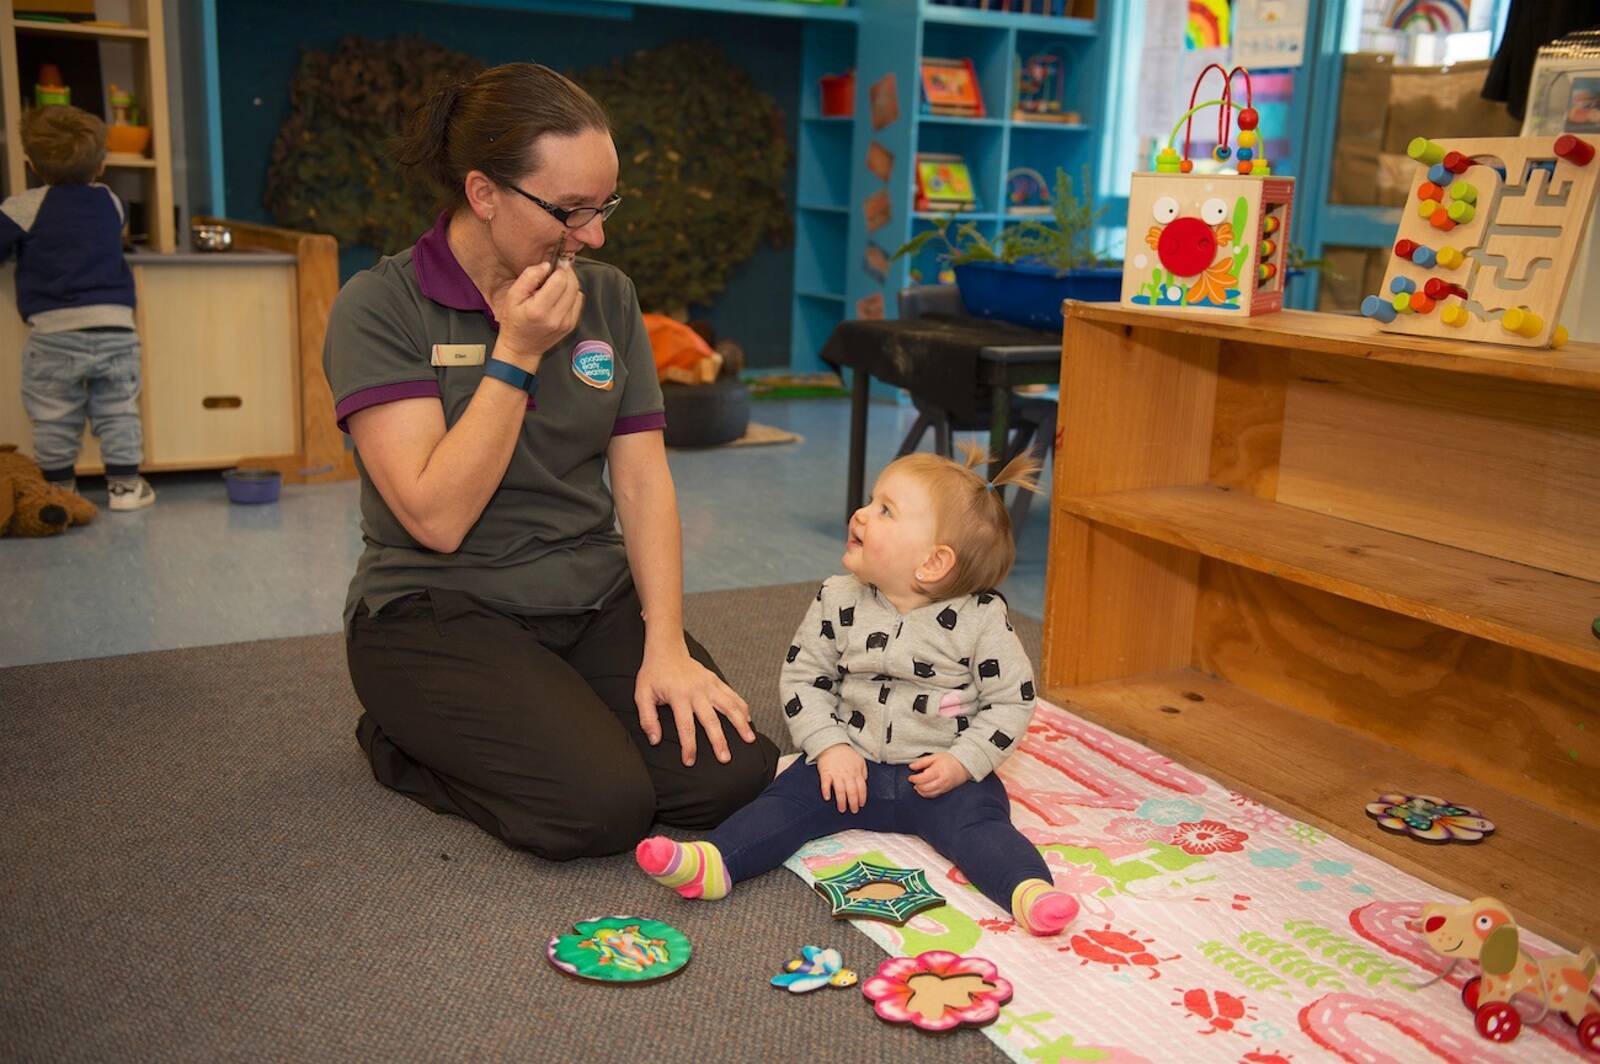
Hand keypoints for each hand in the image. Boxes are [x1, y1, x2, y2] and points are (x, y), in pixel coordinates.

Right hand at [489, 260, 583, 371]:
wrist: (521, 348)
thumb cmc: (514, 322)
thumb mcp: (512, 296)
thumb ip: (529, 278)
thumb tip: (546, 265)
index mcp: (539, 309)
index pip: (560, 280)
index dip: (558, 268)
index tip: (552, 265)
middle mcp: (556, 317)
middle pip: (572, 285)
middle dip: (566, 273)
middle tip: (555, 271)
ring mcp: (566, 323)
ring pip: (577, 292)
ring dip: (569, 283)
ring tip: (555, 284)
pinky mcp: (571, 325)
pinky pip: (578, 301)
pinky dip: (571, 294)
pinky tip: (559, 295)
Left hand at [634, 645, 753, 766]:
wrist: (667, 649)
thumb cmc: (653, 673)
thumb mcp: (642, 695)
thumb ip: (647, 718)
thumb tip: (655, 740)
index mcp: (678, 696)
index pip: (685, 727)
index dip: (688, 746)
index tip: (690, 761)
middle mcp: (697, 691)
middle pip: (711, 720)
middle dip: (719, 741)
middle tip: (725, 758)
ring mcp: (709, 685)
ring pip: (729, 706)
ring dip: (740, 724)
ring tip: (749, 739)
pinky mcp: (716, 680)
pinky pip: (732, 695)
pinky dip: (742, 707)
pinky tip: (748, 719)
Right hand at [817, 744, 867, 812]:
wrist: (832, 744)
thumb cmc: (846, 754)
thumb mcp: (859, 761)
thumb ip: (863, 772)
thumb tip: (864, 782)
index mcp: (856, 772)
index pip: (861, 788)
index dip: (862, 798)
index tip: (861, 805)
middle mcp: (847, 774)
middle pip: (852, 791)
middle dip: (853, 803)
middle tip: (853, 810)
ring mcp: (836, 774)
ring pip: (840, 790)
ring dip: (841, 801)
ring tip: (842, 809)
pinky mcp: (825, 772)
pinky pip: (825, 783)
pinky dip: (826, 791)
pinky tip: (827, 798)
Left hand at [908, 752, 969, 798]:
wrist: (964, 765)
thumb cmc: (949, 760)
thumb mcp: (935, 756)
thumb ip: (922, 762)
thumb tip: (911, 766)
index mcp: (938, 771)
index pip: (923, 779)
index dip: (914, 779)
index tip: (911, 777)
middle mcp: (941, 781)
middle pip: (925, 788)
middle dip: (916, 785)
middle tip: (913, 781)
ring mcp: (944, 787)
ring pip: (929, 793)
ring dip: (920, 791)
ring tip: (917, 785)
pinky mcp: (945, 791)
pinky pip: (934, 795)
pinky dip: (926, 794)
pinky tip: (923, 790)